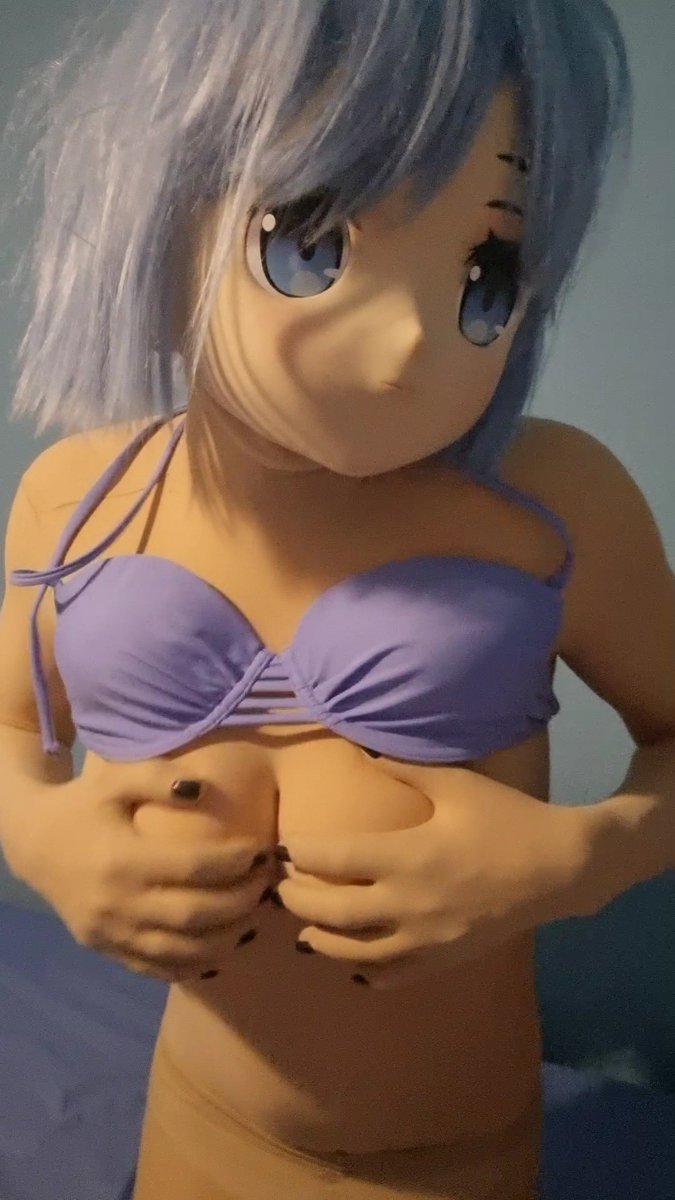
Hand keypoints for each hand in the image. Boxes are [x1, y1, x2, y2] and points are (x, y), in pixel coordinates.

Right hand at [15, 765, 276, 981]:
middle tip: (269, 884)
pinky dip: (196, 964)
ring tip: (256, 916)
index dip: (235, 861)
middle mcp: (119, 904)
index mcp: (123, 860)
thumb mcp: (113, 781)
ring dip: (228, 939)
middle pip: (195, 915)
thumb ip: (158, 778)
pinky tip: (224, 947)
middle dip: (242, 902)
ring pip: (182, 952)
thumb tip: (205, 788)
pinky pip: (158, 969)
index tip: (263, 850)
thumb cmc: (83, 806)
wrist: (33, 845)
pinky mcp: (108, 950)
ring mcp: (112, 934)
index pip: (194, 867)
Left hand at [277, 762, 588, 989]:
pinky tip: (352, 963)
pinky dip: (365, 971)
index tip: (282, 847)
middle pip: (332, 912)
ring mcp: (425, 939)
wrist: (560, 868)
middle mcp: (409, 903)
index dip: (300, 854)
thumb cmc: (506, 819)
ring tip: (304, 929)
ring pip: (354, 954)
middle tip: (280, 887)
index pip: (335, 859)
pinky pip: (392, 975)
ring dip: (321, 942)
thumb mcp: (457, 784)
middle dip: (297, 900)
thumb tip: (364, 754)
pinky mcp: (443, 960)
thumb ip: (406, 770)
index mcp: (408, 856)